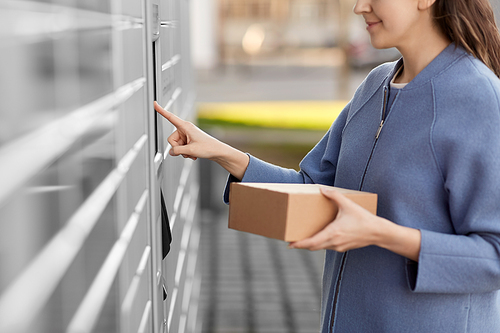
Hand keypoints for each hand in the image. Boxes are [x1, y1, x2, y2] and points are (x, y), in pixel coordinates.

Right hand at [154, 101, 221, 159]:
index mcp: (185, 126)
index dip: (161, 110)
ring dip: (183, 152)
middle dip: (177, 148)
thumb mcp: (190, 151)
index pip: (170, 117)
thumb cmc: (208, 148)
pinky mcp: (189, 141)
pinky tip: (193, 155)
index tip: (155, 103)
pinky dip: (186, 153)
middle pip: (171, 139)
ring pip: (176, 145)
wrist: (218, 152)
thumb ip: (177, 151)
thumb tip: (171, 152)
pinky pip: (181, 148)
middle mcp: (185, 129)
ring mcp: (187, 135)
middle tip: (188, 151)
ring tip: (193, 153)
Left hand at [289, 187, 420, 260]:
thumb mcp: (348, 205)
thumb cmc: (363, 218)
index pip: (312, 242)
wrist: (378, 232)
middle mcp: (334, 242)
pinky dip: (321, 244)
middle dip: (302, 245)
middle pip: (313, 247)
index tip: (290, 244)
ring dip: (311, 244)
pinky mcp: (343, 248)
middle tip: (292, 242)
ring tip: (302, 239)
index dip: (299, 244)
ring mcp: (339, 247)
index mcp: (333, 232)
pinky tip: (319, 238)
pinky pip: (328, 247)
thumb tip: (322, 189)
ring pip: (320, 247)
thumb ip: (334, 195)